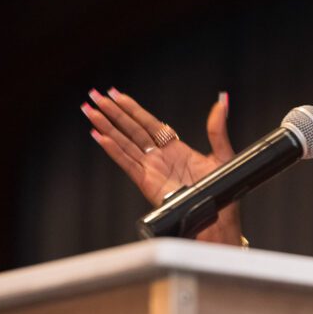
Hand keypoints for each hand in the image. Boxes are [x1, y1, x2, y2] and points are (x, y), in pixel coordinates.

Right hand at [81, 87, 242, 245]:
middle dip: (113, 113)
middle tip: (95, 96)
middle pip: (131, 129)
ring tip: (90, 111)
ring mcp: (151, 169)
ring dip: (106, 126)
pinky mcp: (146, 182)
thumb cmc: (221, 191)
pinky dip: (113, 149)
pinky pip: (127, 162)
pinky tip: (100, 136)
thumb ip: (217, 129)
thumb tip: (221, 103)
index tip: (116, 95)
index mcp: (175, 149)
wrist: (217, 218)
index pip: (148, 123)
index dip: (132, 109)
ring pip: (124, 143)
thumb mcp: (222, 154)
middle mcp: (159, 158)